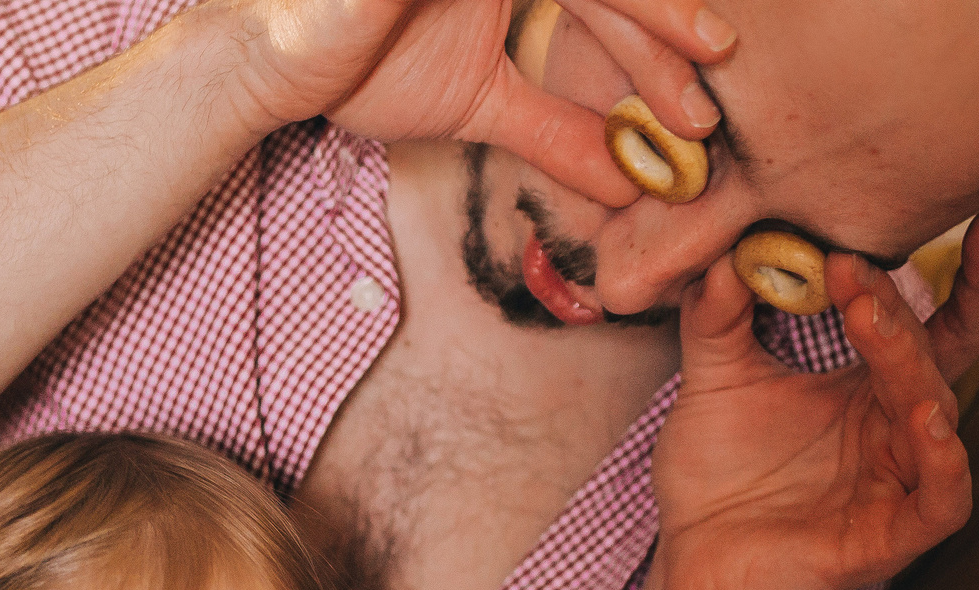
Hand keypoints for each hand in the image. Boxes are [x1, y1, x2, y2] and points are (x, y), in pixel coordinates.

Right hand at [223, 0, 737, 207]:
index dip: (658, 39)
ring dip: (647, 23)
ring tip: (692, 89)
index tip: (700, 105)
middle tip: (707, 109)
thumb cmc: (358, 65)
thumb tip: (624, 183)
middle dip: (668, 37)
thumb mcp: (475, 104)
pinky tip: (627, 37)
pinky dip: (594, 13)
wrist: (270, 62)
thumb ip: (553, 131)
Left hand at [647, 208, 978, 589]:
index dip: (971, 277)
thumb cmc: (712, 474)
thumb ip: (716, 317)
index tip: (978, 220)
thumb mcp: (711, 381)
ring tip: (882, 331)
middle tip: (855, 274)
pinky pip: (940, 504)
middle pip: (933, 362)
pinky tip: (929, 423)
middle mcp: (894, 432)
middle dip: (901, 316)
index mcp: (871, 388)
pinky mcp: (884, 541)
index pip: (939, 325)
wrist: (683, 562)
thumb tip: (724, 251)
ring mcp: (895, 487)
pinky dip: (945, 465)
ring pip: (937, 424)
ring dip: (918, 375)